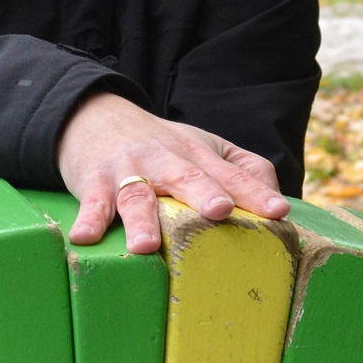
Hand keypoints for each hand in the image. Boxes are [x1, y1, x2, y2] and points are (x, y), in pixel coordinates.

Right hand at [55, 90, 287, 252]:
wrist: (96, 117)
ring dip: (141, 220)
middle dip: (203, 194)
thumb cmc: (162, 145)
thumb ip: (244, 170)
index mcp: (198, 156)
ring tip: (146, 246)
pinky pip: (92, 204)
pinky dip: (88, 220)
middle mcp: (166, 162)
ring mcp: (129, 172)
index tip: (277, 212)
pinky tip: (84, 237)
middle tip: (219, 211)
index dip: (255, 193)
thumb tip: (278, 203)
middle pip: (186, 177)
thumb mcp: (205, 148)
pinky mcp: (94, 182)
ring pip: (136, 196)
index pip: (232, 174)